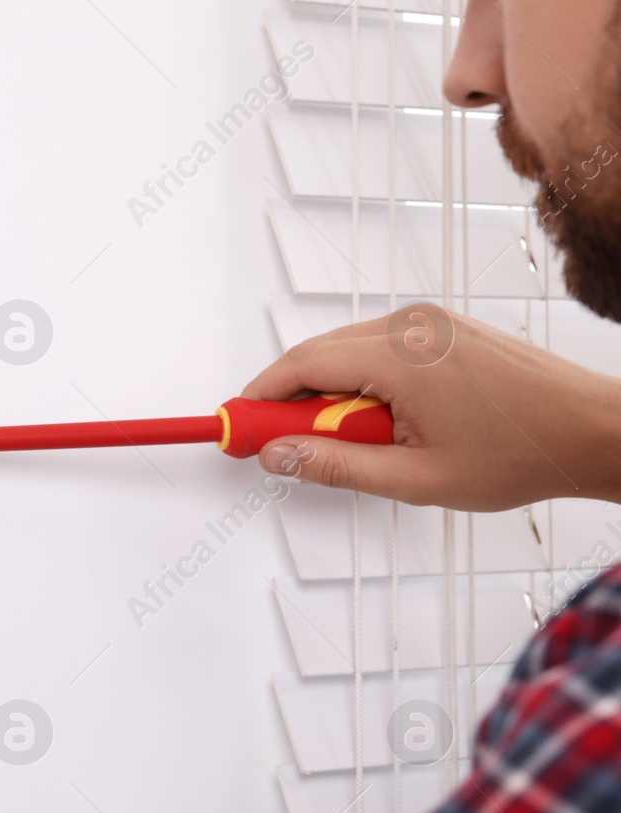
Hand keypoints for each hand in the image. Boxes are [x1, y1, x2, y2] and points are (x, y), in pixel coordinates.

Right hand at [243, 305, 620, 510]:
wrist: (590, 431)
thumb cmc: (522, 452)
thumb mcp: (414, 479)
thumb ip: (335, 466)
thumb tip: (280, 455)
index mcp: (400, 356)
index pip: (301, 366)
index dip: (259, 398)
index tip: (236, 425)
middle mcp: (412, 326)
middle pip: (319, 356)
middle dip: (293, 403)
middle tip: (285, 448)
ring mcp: (430, 323)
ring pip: (348, 355)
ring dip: (334, 398)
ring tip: (361, 447)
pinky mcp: (444, 330)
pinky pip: (380, 352)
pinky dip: (365, 387)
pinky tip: (387, 426)